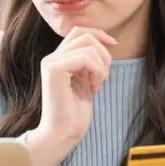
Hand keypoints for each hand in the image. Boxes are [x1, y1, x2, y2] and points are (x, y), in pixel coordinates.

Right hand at [35, 26, 115, 142]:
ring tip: (98, 84)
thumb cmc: (75, 113)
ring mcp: (51, 62)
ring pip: (87, 45)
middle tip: (105, 75)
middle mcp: (52, 57)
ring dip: (101, 64)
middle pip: (84, 34)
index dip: (98, 34)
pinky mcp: (54, 70)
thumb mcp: (87, 81)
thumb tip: (106, 42)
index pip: (78, 31)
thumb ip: (89, 62)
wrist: (63, 134)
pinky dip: (97, 71)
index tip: (114, 44)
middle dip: (103, 52)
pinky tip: (94, 88)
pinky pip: (85, 57)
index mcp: (58, 59)